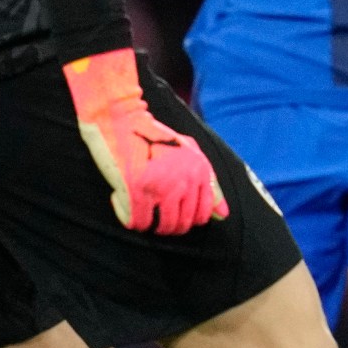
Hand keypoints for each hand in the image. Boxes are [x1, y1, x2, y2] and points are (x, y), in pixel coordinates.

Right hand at [63, 48, 227, 233]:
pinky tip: (127, 206)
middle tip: (156, 217)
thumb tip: (224, 215)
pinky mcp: (137, 191)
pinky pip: (138, 224)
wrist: (122, 120)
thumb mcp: (190, 153)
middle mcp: (185, 180)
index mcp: (200, 171)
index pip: (203, 213)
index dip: (189, 220)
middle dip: (169, 227)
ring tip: (143, 214)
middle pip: (182, 224)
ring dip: (153, 227)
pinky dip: (131, 221)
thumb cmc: (155, 137)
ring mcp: (162, 187)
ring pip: (163, 227)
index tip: (175, 215)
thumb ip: (210, 183)